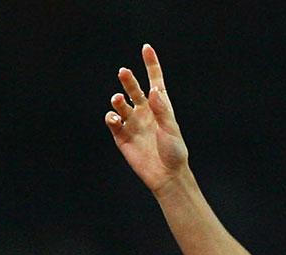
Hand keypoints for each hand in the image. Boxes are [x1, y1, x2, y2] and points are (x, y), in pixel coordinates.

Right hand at [106, 44, 187, 194]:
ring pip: (120, 104)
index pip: (154, 81)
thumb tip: (152, 91)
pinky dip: (111, 117)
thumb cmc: (174, 152)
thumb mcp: (171, 129)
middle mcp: (144, 112)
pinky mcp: (122, 136)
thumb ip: (162, 110)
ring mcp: (132, 123)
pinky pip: (113, 121)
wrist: (166, 176)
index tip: (146, 48)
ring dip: (117, 100)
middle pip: (133, 89)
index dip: (151, 65)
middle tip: (124, 72)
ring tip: (119, 100)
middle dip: (128, 79)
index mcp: (160, 107)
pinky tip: (116, 119)